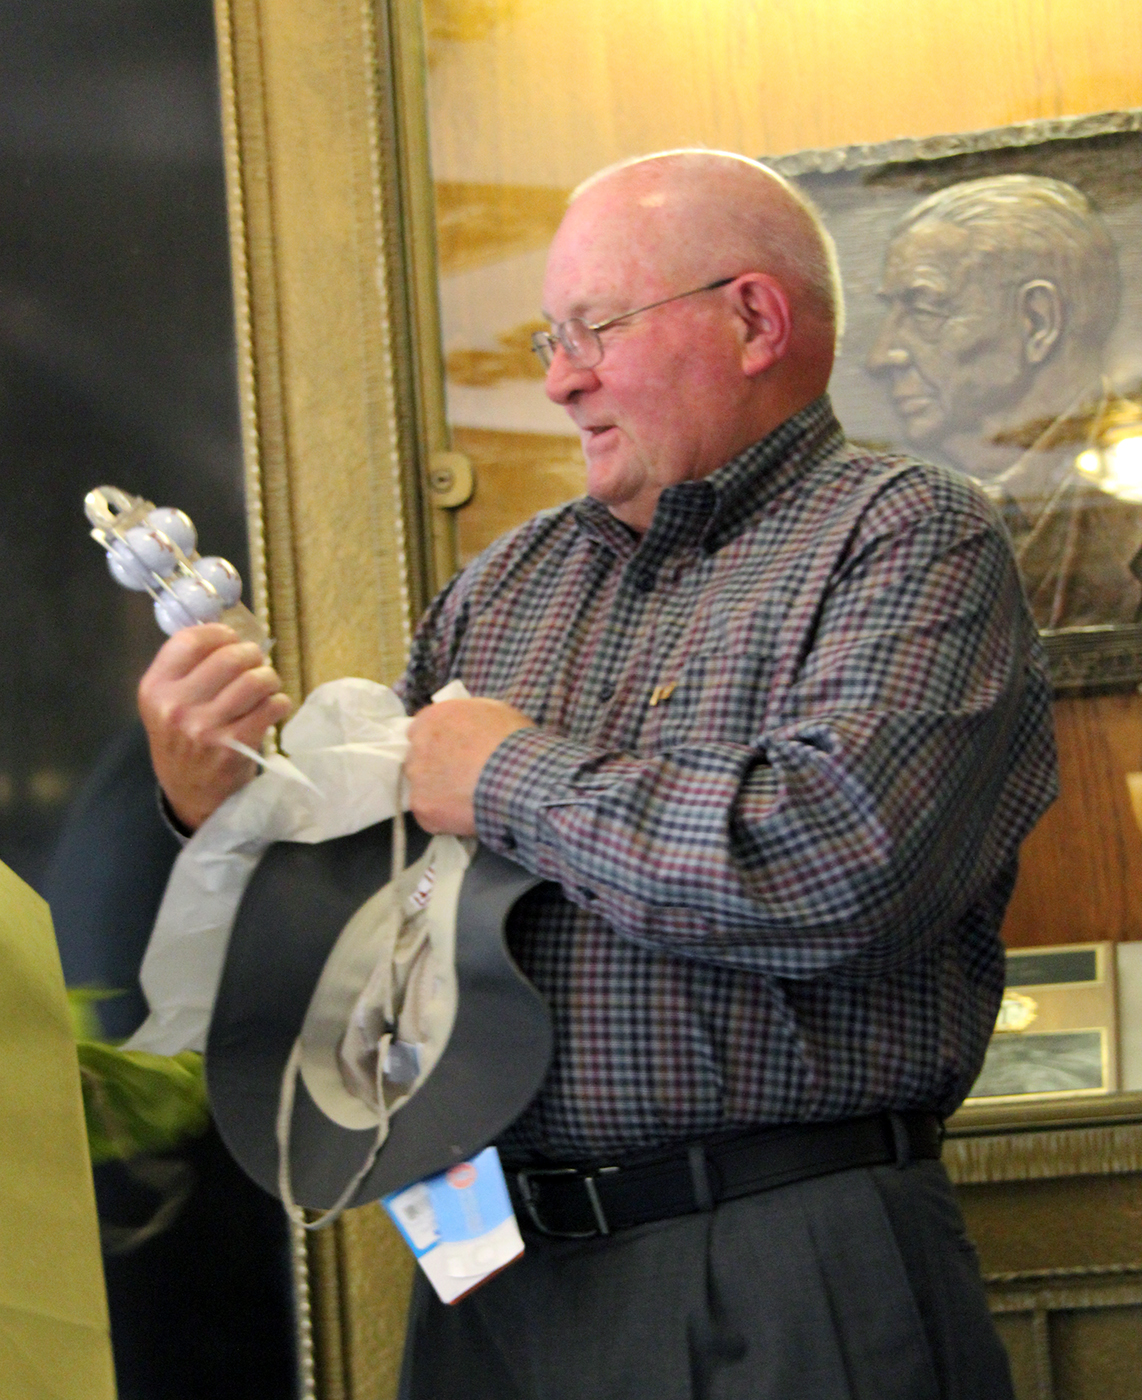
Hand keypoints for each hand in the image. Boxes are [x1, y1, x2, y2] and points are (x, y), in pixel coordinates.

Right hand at [137, 624, 292, 830]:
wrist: (189, 795)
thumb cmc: (182, 741)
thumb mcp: (166, 704)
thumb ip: (187, 669)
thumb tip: (227, 631)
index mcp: (155, 689)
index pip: (189, 641)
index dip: (218, 632)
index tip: (231, 638)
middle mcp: (176, 707)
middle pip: (229, 656)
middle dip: (251, 653)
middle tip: (256, 661)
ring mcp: (205, 728)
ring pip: (255, 680)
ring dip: (269, 677)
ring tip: (266, 684)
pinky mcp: (235, 745)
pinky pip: (272, 706)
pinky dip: (279, 702)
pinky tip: (273, 707)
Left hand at [405, 698, 534, 834]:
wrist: (516, 775)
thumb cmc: (510, 740)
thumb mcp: (495, 711)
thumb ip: (470, 717)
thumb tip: (471, 728)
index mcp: (432, 718)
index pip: (421, 730)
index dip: (438, 743)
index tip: (453, 752)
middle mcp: (417, 745)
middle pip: (419, 759)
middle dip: (436, 768)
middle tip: (462, 777)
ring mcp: (417, 778)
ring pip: (422, 788)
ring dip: (439, 793)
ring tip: (468, 799)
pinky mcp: (422, 807)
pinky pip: (430, 815)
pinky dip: (445, 818)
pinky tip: (466, 816)